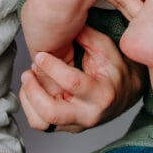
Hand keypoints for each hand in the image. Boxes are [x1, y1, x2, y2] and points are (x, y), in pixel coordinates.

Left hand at [19, 24, 145, 132]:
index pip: (72, 84)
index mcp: (102, 94)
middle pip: (51, 113)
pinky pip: (40, 123)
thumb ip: (85, 36)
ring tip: (28, 79)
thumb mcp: (105, 47)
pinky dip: (29, 106)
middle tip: (28, 71)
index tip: (40, 54)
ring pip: (41, 122)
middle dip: (34, 91)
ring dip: (28, 100)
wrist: (125, 93)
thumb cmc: (115, 68)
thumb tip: (63, 25)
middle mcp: (88, 115)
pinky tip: (31, 88)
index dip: (52, 67)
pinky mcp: (65, 126)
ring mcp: (76, 124)